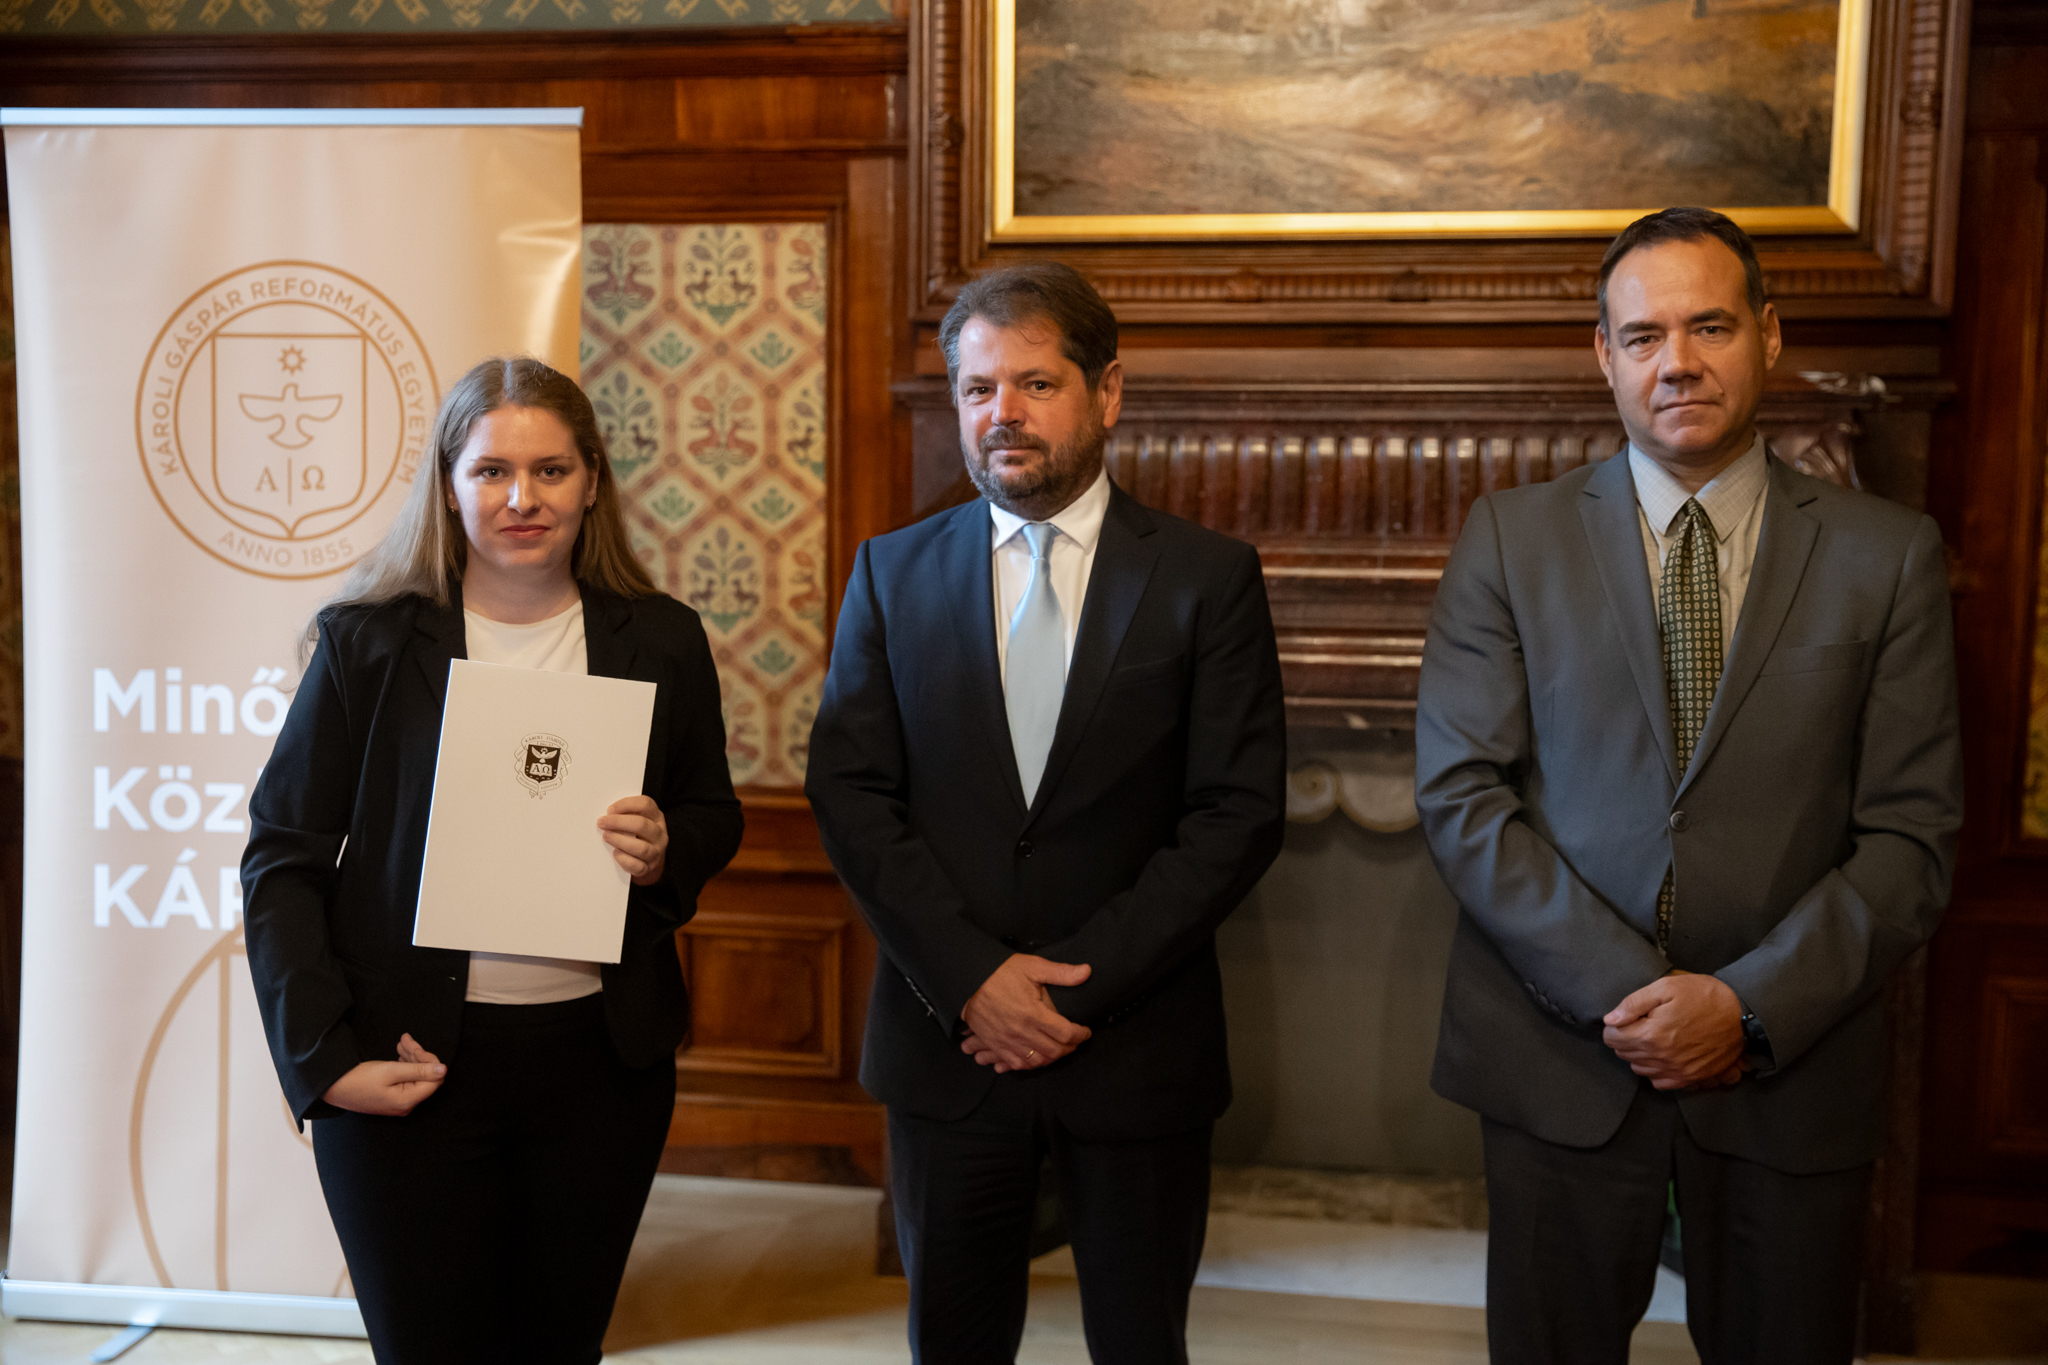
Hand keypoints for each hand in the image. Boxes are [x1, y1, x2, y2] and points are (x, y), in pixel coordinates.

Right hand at [321, 1033, 445, 1115]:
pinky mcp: (392, 1097)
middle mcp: (406, 1105)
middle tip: (405, 1039)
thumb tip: (444, 1070)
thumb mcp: (391, 1071)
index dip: (430, 1061)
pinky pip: (406, 1080)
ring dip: (411, 1057)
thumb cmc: (360, 1079)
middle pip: (425, 1077)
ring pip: (416, 1075)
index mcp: (408, 1100)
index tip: (415, 1047)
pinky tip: (399, 1053)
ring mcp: (399, 1102)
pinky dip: (405, 1064)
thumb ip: (419, 1070)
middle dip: (418, 1055)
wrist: (333, 1087)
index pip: (435, 1080)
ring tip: (401, 1042)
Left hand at [599, 795, 667, 885]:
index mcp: (657, 817)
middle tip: (601, 822)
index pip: (646, 804)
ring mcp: (656, 852)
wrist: (647, 861)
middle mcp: (660, 834)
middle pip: (642, 824)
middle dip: (618, 822)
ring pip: (641, 847)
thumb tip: (608, 814)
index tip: (610, 809)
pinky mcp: (648, 868)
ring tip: (606, 836)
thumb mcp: (637, 821)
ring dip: (619, 840)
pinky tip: (615, 853)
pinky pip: (636, 865)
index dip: (626, 804)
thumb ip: (626, 815)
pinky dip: (624, 859)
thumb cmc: (636, 835)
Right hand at [960, 954, 1092, 1072]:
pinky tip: (1037, 1057)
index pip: (1066, 1034)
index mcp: (1034, 1014)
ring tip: (1058, 1049)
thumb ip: (1061, 973)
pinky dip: (1030, 1064)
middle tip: (1074, 1041)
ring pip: (1037, 1061)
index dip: (1080, 1035)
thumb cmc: (1001, 972)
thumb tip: (1087, 971)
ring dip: (1051, 1058)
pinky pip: (1017, 1064)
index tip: (1085, 1031)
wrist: (969, 981)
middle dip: (1069, 1048)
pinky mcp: (996, 1045)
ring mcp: (1007, 1041)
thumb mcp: (1032, 967)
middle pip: (1054, 1051)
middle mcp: (1022, 1032)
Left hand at [1602, 970, 1745, 1090]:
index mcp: (1651, 1034)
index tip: (1626, 1018)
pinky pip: (1659, 1082)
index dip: (1615, 1026)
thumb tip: (1610, 1019)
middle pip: (1624, 1054)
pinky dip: (1655, 1070)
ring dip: (1639, 1054)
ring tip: (1653, 1037)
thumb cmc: (1704, 996)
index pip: (1612, 1038)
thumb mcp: (1666, 987)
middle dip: (1625, 1038)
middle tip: (1640, 1024)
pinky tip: (1663, 1054)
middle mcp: (1661, 1058)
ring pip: (1639, 1069)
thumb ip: (1633, 1004)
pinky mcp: (1691, 1078)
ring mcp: (1677, 1071)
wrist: (1741, 1014)